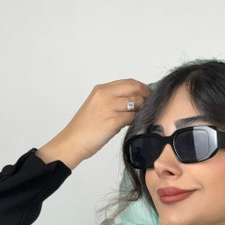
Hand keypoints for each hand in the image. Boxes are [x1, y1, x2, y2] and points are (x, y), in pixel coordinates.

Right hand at [37, 78, 151, 168]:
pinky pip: (133, 117)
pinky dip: (139, 120)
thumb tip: (135, 103)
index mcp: (101, 90)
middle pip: (135, 88)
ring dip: (144, 110)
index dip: (142, 88)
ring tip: (144, 117)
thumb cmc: (84, 129)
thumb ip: (113, 102)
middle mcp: (105, 95)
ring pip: (137, 103)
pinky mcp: (113, 121)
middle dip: (147, 96)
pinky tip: (139, 125)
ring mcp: (109, 107)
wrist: (72, 142)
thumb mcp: (97, 107)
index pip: (129, 82)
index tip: (149, 95)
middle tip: (152, 105)